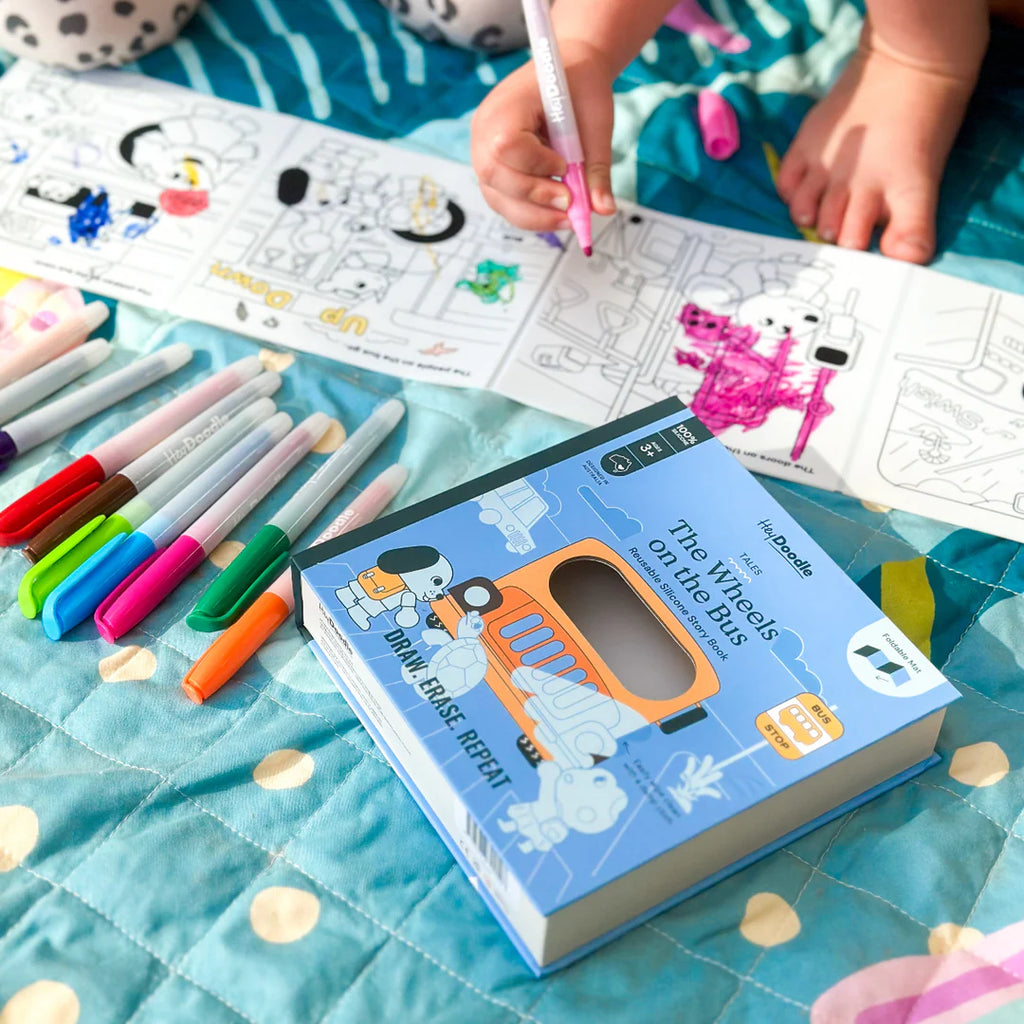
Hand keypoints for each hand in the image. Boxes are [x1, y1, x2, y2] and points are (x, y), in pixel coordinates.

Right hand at [471, 40, 616, 231]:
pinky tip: (556, 212)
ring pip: (498, 198)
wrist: (570, 71)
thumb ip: (596, 168)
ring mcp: (483, 153)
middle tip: (571, 205)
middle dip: (534, 199)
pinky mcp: (493, 171)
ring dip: (534, 215)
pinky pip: (504, 201)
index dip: (536, 165)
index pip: (506, 145)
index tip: (565, 167)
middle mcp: (484, 131)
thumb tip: (604, 210)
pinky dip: (530, 213)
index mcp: (505, 105)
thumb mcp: (595, 124)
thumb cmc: (581, 88)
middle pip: (495, 177)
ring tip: (569, 216)